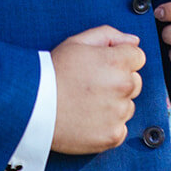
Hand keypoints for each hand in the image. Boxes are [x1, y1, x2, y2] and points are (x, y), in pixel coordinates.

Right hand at [50, 26, 145, 153]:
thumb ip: (109, 35)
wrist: (32, 105)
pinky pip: (120, 128)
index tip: (102, 65)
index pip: (138, 57)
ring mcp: (118, 113)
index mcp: (117, 61)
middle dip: (119, 80)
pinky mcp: (113, 135)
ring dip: (114, 104)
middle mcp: (123, 87)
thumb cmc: (52, 72)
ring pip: (127, 105)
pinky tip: (87, 118)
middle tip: (91, 84)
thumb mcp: (76, 42)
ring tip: (86, 102)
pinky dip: (108, 125)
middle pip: (135, 81)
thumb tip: (134, 41)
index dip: (119, 58)